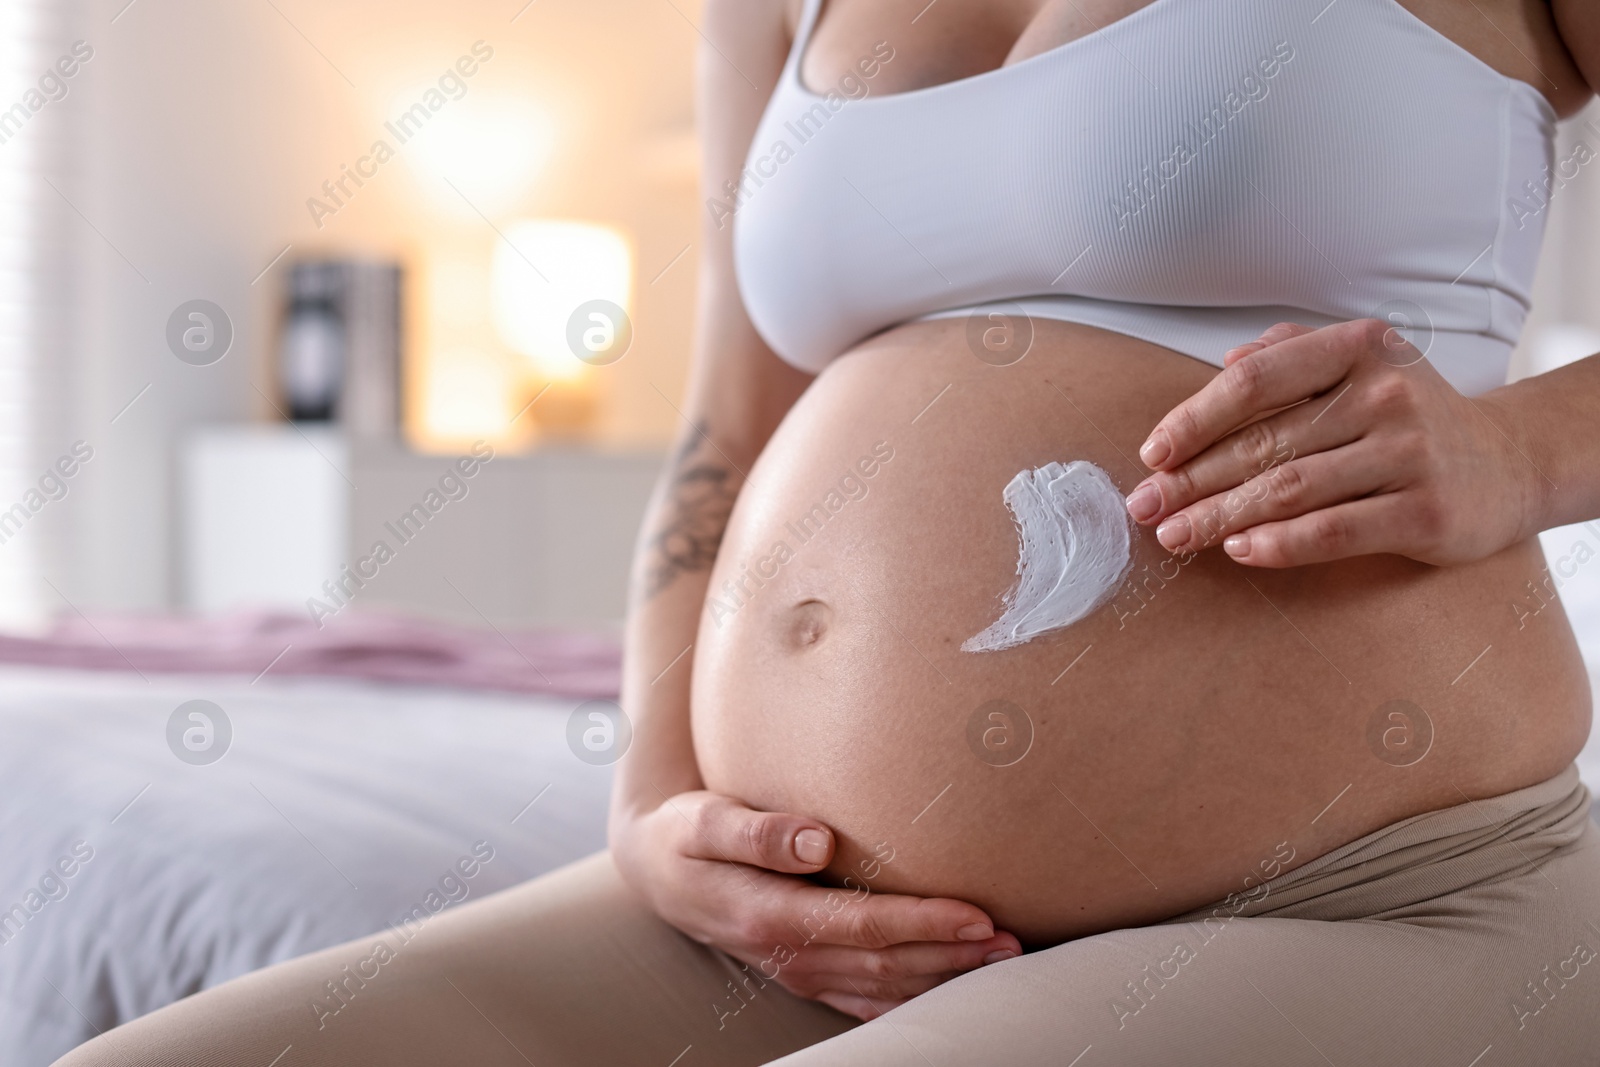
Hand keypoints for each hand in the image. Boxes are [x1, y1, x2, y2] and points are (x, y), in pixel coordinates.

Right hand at [610, 790, 1020, 1019]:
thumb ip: (758, 831)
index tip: (975, 912)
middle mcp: (790, 955)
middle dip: (951, 956)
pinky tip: (952, 985)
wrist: (657, 870)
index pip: (863, 926)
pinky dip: (914, 994)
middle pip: (885, 963)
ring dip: (944, 977)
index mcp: (769, 917)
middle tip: (1012, 942)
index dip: (922, 923)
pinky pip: (868, 997)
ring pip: (884, 986)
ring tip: (1002, 960)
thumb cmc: (685, 834)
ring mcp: (801, 971)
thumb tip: (818, 841)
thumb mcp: (704, 821)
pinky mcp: (808, 973)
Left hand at [1123, 319, 1543, 567]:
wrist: (1508, 463)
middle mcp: (1386, 394)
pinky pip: (1334, 531)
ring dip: (1220, 516)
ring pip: (1289, 490)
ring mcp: (1410, 453)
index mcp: (1359, 348)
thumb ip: (1291, 353)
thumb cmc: (1407, 415)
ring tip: (1175, 535)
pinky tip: (1238, 550)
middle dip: (1192, 480)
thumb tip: (1223, 362)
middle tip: (1146, 506)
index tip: (1153, 454)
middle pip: (1263, 443)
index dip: (1195, 418)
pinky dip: (1279, 543)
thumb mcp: (1359, 364)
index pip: (1255, 381)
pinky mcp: (1426, 512)